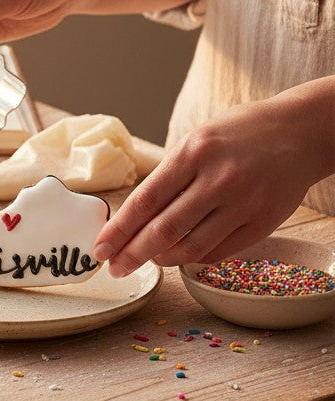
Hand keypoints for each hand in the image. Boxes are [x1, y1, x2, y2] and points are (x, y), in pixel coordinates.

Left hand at [94, 81, 334, 275]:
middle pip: (164, 230)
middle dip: (133, 254)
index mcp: (193, 153)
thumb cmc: (238, 134)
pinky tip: (181, 255)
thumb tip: (135, 218)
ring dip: (163, 259)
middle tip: (114, 268)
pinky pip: (219, 252)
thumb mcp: (196, 141)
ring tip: (148, 260)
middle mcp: (218, 180)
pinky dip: (194, 257)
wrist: (300, 132)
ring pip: (191, 247)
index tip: (100, 248)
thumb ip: (170, 177)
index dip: (119, 229)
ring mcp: (243, 204)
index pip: (145, 200)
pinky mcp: (263, 223)